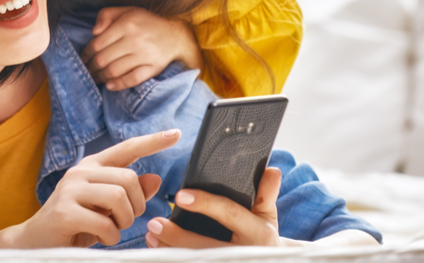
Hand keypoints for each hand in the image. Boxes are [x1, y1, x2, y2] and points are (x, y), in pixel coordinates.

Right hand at [12, 129, 181, 247]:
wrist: (35, 243)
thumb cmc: (76, 223)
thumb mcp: (106, 208)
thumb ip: (129, 193)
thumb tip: (156, 179)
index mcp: (92, 166)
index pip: (127, 148)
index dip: (152, 142)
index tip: (177, 134)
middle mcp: (80, 172)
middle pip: (128, 179)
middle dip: (136, 205)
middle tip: (125, 221)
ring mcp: (70, 190)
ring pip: (119, 198)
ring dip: (123, 222)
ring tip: (111, 230)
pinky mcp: (64, 212)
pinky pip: (105, 223)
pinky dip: (110, 237)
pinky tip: (100, 238)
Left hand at [81, 6, 203, 90]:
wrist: (175, 36)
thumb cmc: (146, 23)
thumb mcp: (127, 11)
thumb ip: (106, 15)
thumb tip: (93, 32)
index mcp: (127, 24)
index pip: (98, 43)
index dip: (86, 53)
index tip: (83, 58)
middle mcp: (135, 40)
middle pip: (103, 59)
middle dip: (91, 67)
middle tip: (87, 70)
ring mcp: (145, 55)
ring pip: (114, 71)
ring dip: (101, 77)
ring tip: (96, 77)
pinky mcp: (153, 68)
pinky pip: (132, 79)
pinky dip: (118, 84)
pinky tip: (110, 85)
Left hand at [145, 167, 285, 247]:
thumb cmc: (262, 239)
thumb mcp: (268, 217)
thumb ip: (266, 194)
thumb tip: (271, 169)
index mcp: (257, 232)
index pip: (228, 213)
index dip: (205, 203)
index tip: (180, 196)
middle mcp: (243, 253)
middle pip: (205, 246)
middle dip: (177, 236)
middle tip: (154, 223)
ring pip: (195, 260)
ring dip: (169, 249)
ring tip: (151, 235)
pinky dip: (174, 259)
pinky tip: (159, 250)